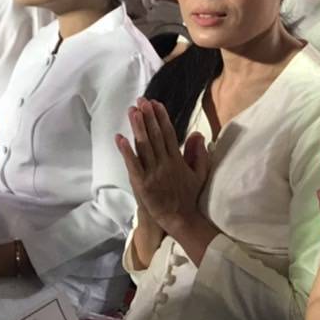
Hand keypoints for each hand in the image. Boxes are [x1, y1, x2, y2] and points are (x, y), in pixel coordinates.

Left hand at [115, 97, 213, 252]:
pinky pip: (133, 164)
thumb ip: (198, 153)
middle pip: (154, 135)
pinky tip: (120, 138)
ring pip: (144, 146)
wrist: (181, 219)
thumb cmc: (189, 196)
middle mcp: (165, 163)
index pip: (168, 133)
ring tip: (132, 111)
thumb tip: (197, 133)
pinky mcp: (142, 184)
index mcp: (177, 160)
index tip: (155, 103)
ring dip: (137, 127)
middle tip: (141, 100)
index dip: (161, 117)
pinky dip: (126, 151)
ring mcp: (153, 173)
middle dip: (147, 116)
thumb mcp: (200, 173)